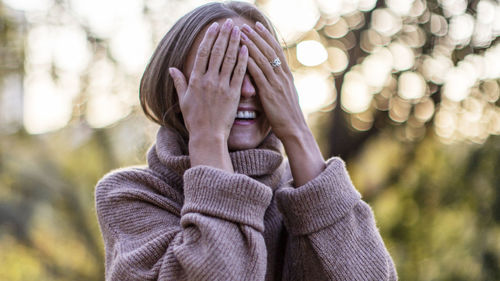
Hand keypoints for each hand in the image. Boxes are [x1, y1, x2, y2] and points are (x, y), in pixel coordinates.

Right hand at [169, 19, 248, 142]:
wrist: (207, 136)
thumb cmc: (194, 120)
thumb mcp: (183, 100)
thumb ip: (179, 82)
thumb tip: (172, 69)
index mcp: (195, 80)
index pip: (203, 53)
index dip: (209, 38)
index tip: (214, 27)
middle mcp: (208, 81)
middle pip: (217, 52)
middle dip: (223, 35)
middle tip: (228, 23)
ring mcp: (221, 87)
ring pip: (229, 60)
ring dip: (234, 43)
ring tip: (238, 30)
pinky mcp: (233, 94)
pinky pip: (239, 74)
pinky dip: (243, 60)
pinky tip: (246, 49)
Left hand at [240, 22, 306, 139]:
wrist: (295, 130)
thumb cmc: (288, 116)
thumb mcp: (286, 96)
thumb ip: (280, 84)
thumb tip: (274, 77)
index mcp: (287, 76)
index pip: (276, 51)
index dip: (267, 37)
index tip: (258, 27)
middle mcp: (283, 77)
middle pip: (269, 51)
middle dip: (256, 37)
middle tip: (245, 25)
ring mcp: (277, 84)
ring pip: (263, 59)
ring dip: (250, 45)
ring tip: (240, 34)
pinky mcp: (269, 93)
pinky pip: (258, 74)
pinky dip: (249, 62)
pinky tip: (241, 55)